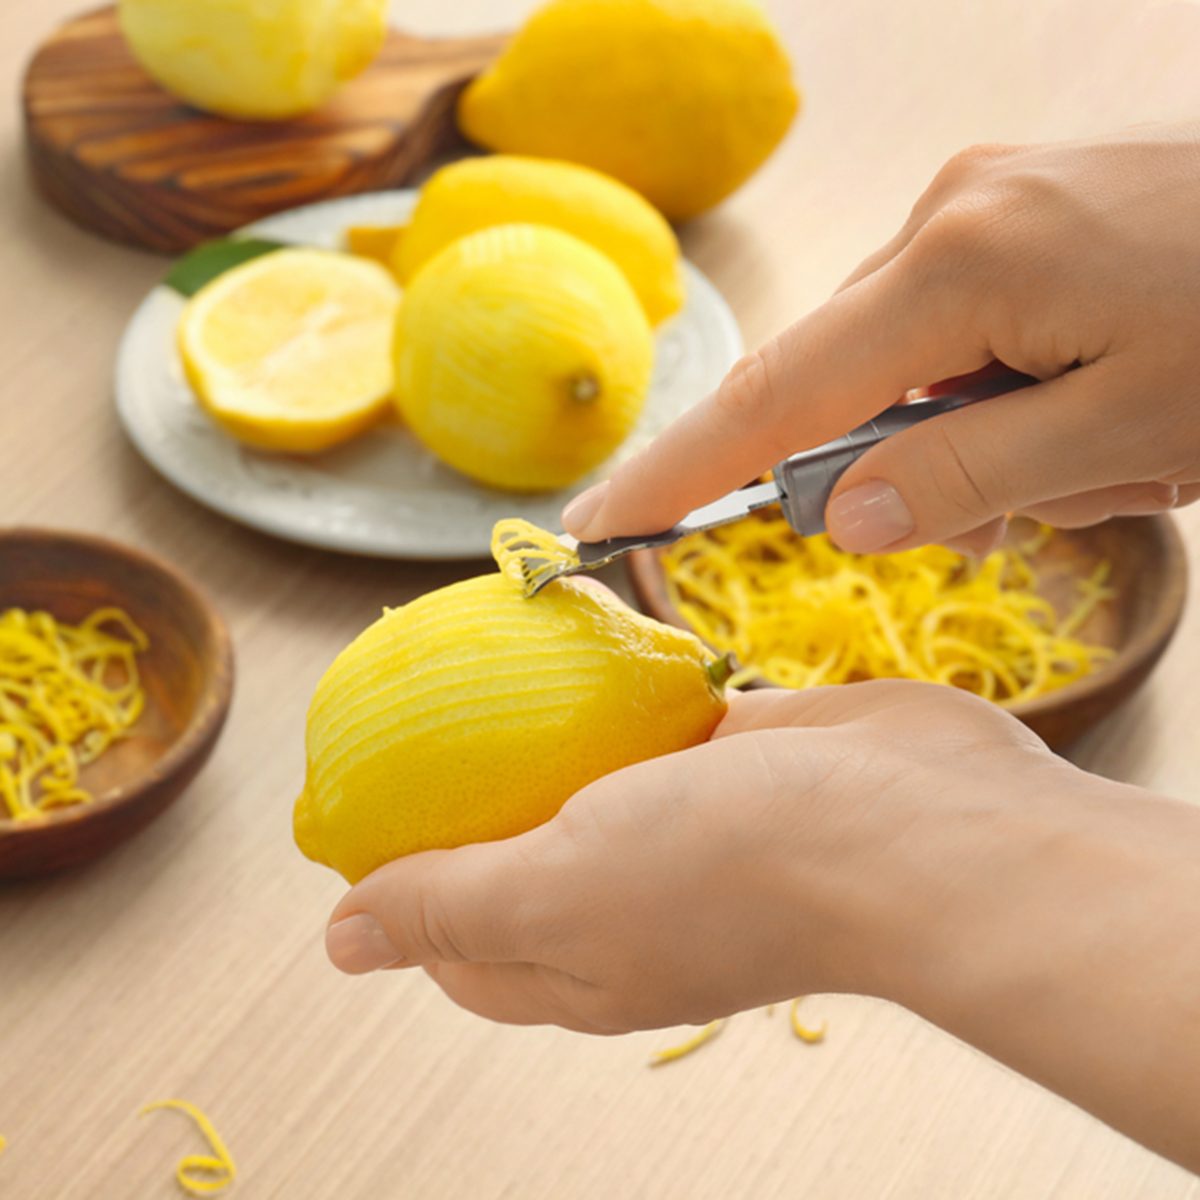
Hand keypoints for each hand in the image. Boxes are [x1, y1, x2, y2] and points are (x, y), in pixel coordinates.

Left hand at [324, 681, 1060, 1032]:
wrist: (917, 820)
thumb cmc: (735, 870)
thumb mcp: (559, 895)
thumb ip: (448, 909)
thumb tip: (339, 944)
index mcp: (578, 961)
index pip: (459, 944)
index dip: (402, 890)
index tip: (362, 807)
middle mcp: (626, 902)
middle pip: (515, 853)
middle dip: (460, 794)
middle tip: (411, 713)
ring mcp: (682, 827)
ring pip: (578, 779)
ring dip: (532, 731)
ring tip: (473, 664)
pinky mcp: (729, 758)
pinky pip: (644, 721)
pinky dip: (606, 687)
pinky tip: (572, 637)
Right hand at [561, 121, 1199, 556]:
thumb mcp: (1130, 435)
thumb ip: (962, 477)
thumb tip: (834, 514)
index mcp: (961, 262)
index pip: (778, 393)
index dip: (685, 469)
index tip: (603, 519)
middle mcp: (950, 213)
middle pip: (841, 379)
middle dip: (902, 464)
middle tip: (1035, 492)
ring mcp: (983, 201)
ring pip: (906, 362)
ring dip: (975, 432)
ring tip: (1116, 443)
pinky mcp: (1017, 209)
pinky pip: (955, 326)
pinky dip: (1000, 391)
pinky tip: (1098, 396)